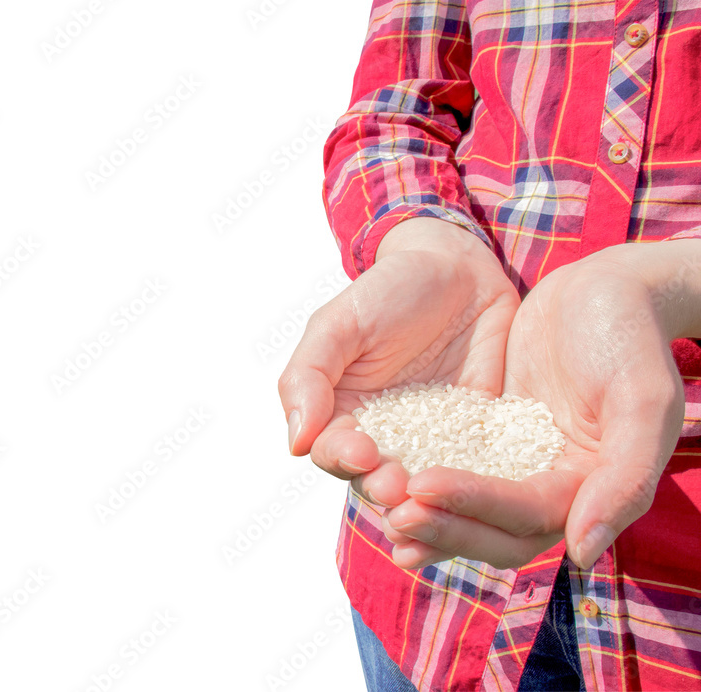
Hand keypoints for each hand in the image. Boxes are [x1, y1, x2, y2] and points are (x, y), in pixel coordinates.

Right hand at [278, 217, 519, 505]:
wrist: (460, 268)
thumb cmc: (389, 289)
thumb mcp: (339, 323)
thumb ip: (309, 376)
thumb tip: (296, 441)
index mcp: (340, 414)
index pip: (332, 452)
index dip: (341, 458)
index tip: (360, 452)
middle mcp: (383, 437)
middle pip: (375, 480)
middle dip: (384, 488)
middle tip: (398, 486)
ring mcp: (432, 442)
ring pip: (423, 488)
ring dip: (425, 501)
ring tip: (431, 498)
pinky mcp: (477, 439)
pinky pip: (476, 471)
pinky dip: (475, 488)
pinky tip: (480, 494)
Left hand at [385, 242, 691, 569]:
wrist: (607, 290)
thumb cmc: (631, 336)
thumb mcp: (643, 399)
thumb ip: (625, 479)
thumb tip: (582, 554)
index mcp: (592, 487)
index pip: (528, 515)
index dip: (475, 505)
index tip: (422, 485)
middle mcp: (556, 488)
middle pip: (495, 530)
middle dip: (445, 526)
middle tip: (395, 513)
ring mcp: (520, 464)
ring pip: (470, 510)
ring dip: (430, 517)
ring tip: (383, 509)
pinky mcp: (492, 439)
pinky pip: (456, 470)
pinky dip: (426, 483)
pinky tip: (386, 479)